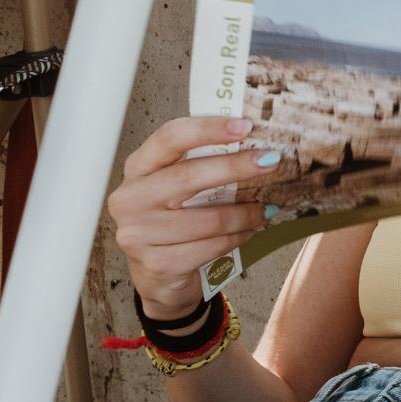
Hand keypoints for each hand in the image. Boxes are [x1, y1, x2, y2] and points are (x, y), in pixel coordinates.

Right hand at [107, 116, 279, 319]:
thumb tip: (256, 146)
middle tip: (270, 161)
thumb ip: (202, 165)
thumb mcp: (180, 189)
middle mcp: (130, 199)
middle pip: (187, 176)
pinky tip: (250, 231)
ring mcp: (138, 234)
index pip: (169, 138)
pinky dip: (239, 237)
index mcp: (138, 169)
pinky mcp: (156, 263)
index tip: (245, 125)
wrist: (160, 275)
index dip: (207, 128)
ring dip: (246, 213)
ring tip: (267, 207)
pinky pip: (211, 247)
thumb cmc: (176, 220)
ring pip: (207, 219)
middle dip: (235, 167)